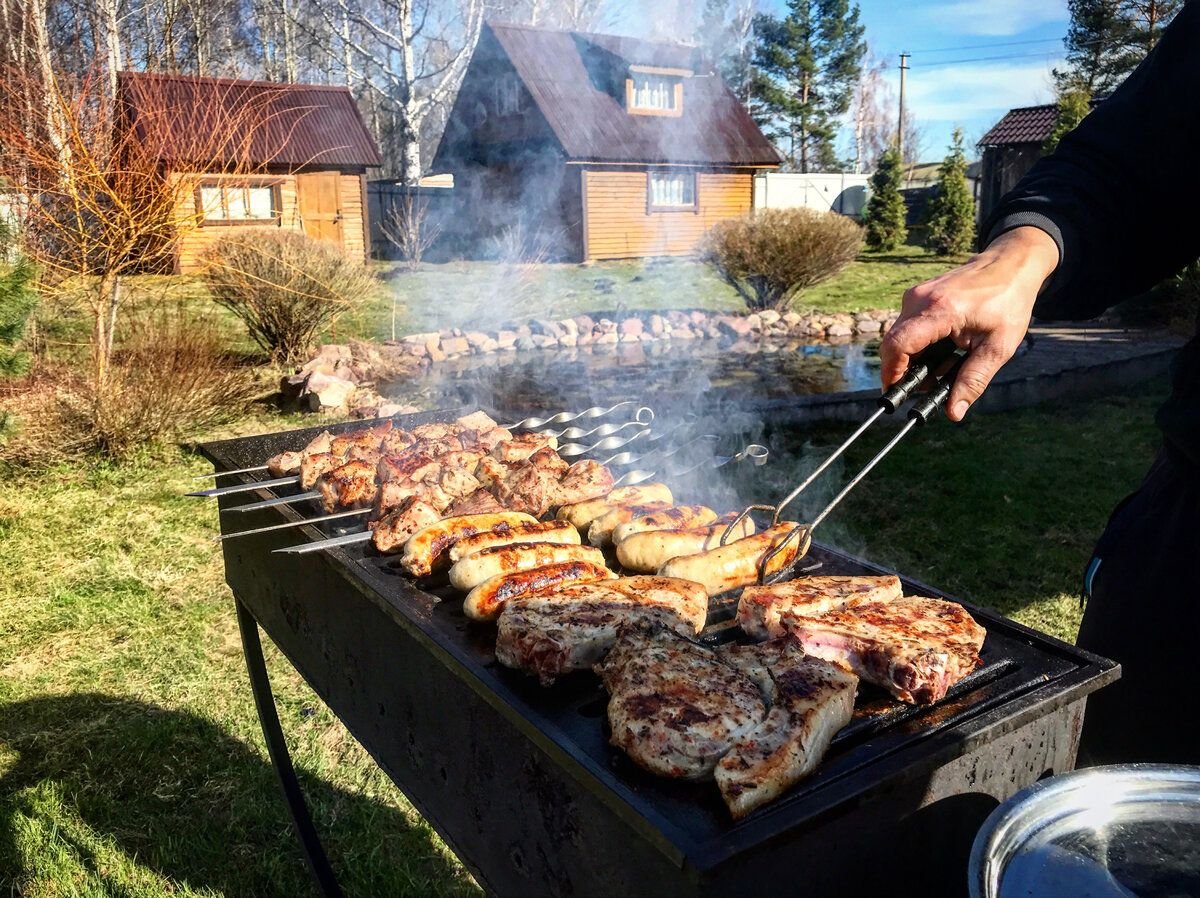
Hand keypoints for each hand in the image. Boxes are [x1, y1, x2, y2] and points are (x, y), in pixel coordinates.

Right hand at [880, 227, 1059, 420]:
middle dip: (905, 371)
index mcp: (939, 311)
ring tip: (944, 368)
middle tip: (928, 387)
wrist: (1011, 264)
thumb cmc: (1008, 302)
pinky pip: (907, 327)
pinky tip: (943, 351)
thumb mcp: (998, 347)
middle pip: (894, 344)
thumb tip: (953, 412)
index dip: (891, 374)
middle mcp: (920, 299)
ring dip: (914, 359)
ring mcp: (916, 295)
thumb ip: (973, 380)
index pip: (898, 345)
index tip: (897, 394)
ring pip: (899, 337)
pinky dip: (919, 345)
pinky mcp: (917, 295)